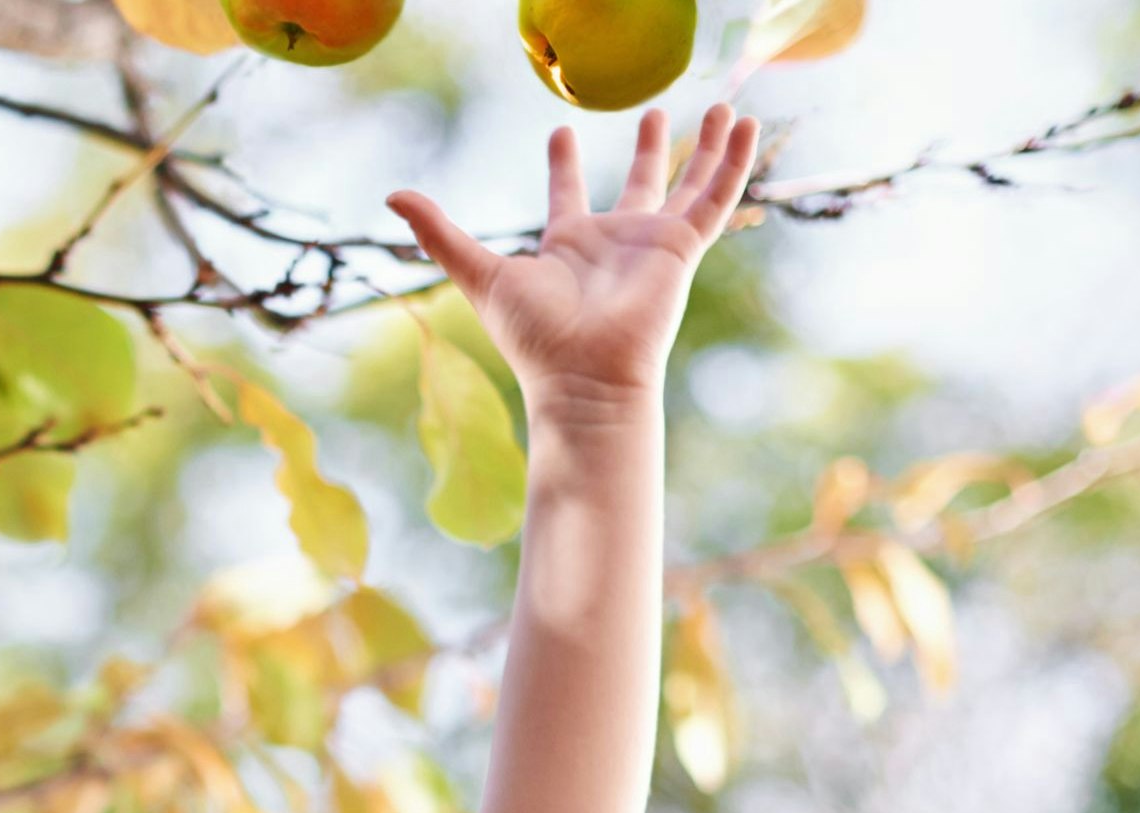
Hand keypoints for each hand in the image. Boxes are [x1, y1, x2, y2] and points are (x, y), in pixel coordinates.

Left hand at [386, 105, 758, 418]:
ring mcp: (652, 245)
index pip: (568, 195)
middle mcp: (614, 242)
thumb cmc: (533, 337)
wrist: (584, 376)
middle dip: (647, 150)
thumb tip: (392, 195)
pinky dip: (733, 162)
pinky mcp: (682, 249)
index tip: (561, 133)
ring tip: (725, 109)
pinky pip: (716, 196)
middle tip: (652, 111)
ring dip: (705, 147)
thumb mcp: (479, 272)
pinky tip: (747, 127)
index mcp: (568, 246)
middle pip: (638, 185)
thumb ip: (438, 233)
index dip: (565, 164)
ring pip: (687, 184)